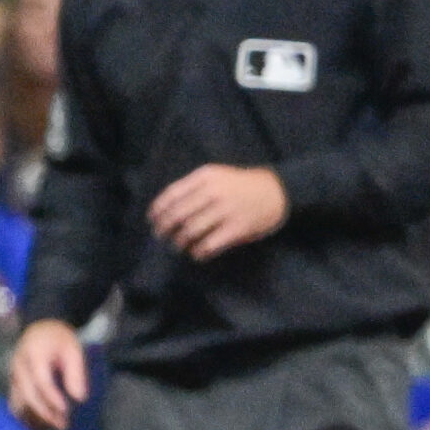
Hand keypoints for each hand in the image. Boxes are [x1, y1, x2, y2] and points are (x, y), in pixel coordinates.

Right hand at [8, 319, 88, 429]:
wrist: (39, 329)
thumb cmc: (58, 339)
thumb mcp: (73, 350)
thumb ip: (75, 373)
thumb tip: (79, 398)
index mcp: (34, 353)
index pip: (41, 380)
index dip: (52, 397)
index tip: (65, 410)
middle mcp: (19, 365)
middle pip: (28, 393)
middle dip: (45, 412)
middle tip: (62, 424)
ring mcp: (13, 374)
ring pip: (19, 400)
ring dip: (36, 416)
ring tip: (55, 426)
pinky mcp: (12, 382)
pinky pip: (15, 401)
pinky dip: (26, 414)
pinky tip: (40, 424)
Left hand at [147, 164, 287, 260]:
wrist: (277, 191)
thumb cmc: (241, 185)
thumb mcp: (217, 176)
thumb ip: (194, 188)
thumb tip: (165, 210)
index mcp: (206, 177)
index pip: (172, 194)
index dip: (158, 210)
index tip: (152, 220)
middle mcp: (213, 192)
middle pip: (178, 215)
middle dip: (165, 228)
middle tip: (161, 236)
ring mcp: (226, 210)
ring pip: (190, 231)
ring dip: (179, 242)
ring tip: (178, 245)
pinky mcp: (237, 228)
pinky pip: (209, 244)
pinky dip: (198, 252)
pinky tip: (197, 253)